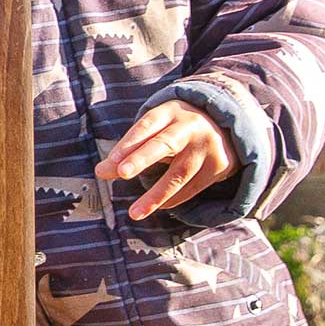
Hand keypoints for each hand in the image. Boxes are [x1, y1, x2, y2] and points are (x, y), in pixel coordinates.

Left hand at [98, 101, 236, 221]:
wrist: (224, 125)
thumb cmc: (174, 129)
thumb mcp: (153, 131)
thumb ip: (127, 149)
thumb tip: (101, 172)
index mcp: (169, 113)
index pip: (146, 125)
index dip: (129, 143)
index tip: (112, 162)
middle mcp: (190, 127)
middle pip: (165, 144)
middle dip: (142, 158)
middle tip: (122, 173)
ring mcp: (207, 146)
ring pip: (179, 173)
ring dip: (156, 195)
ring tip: (134, 213)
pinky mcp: (219, 165)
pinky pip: (192, 186)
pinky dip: (173, 199)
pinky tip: (157, 207)